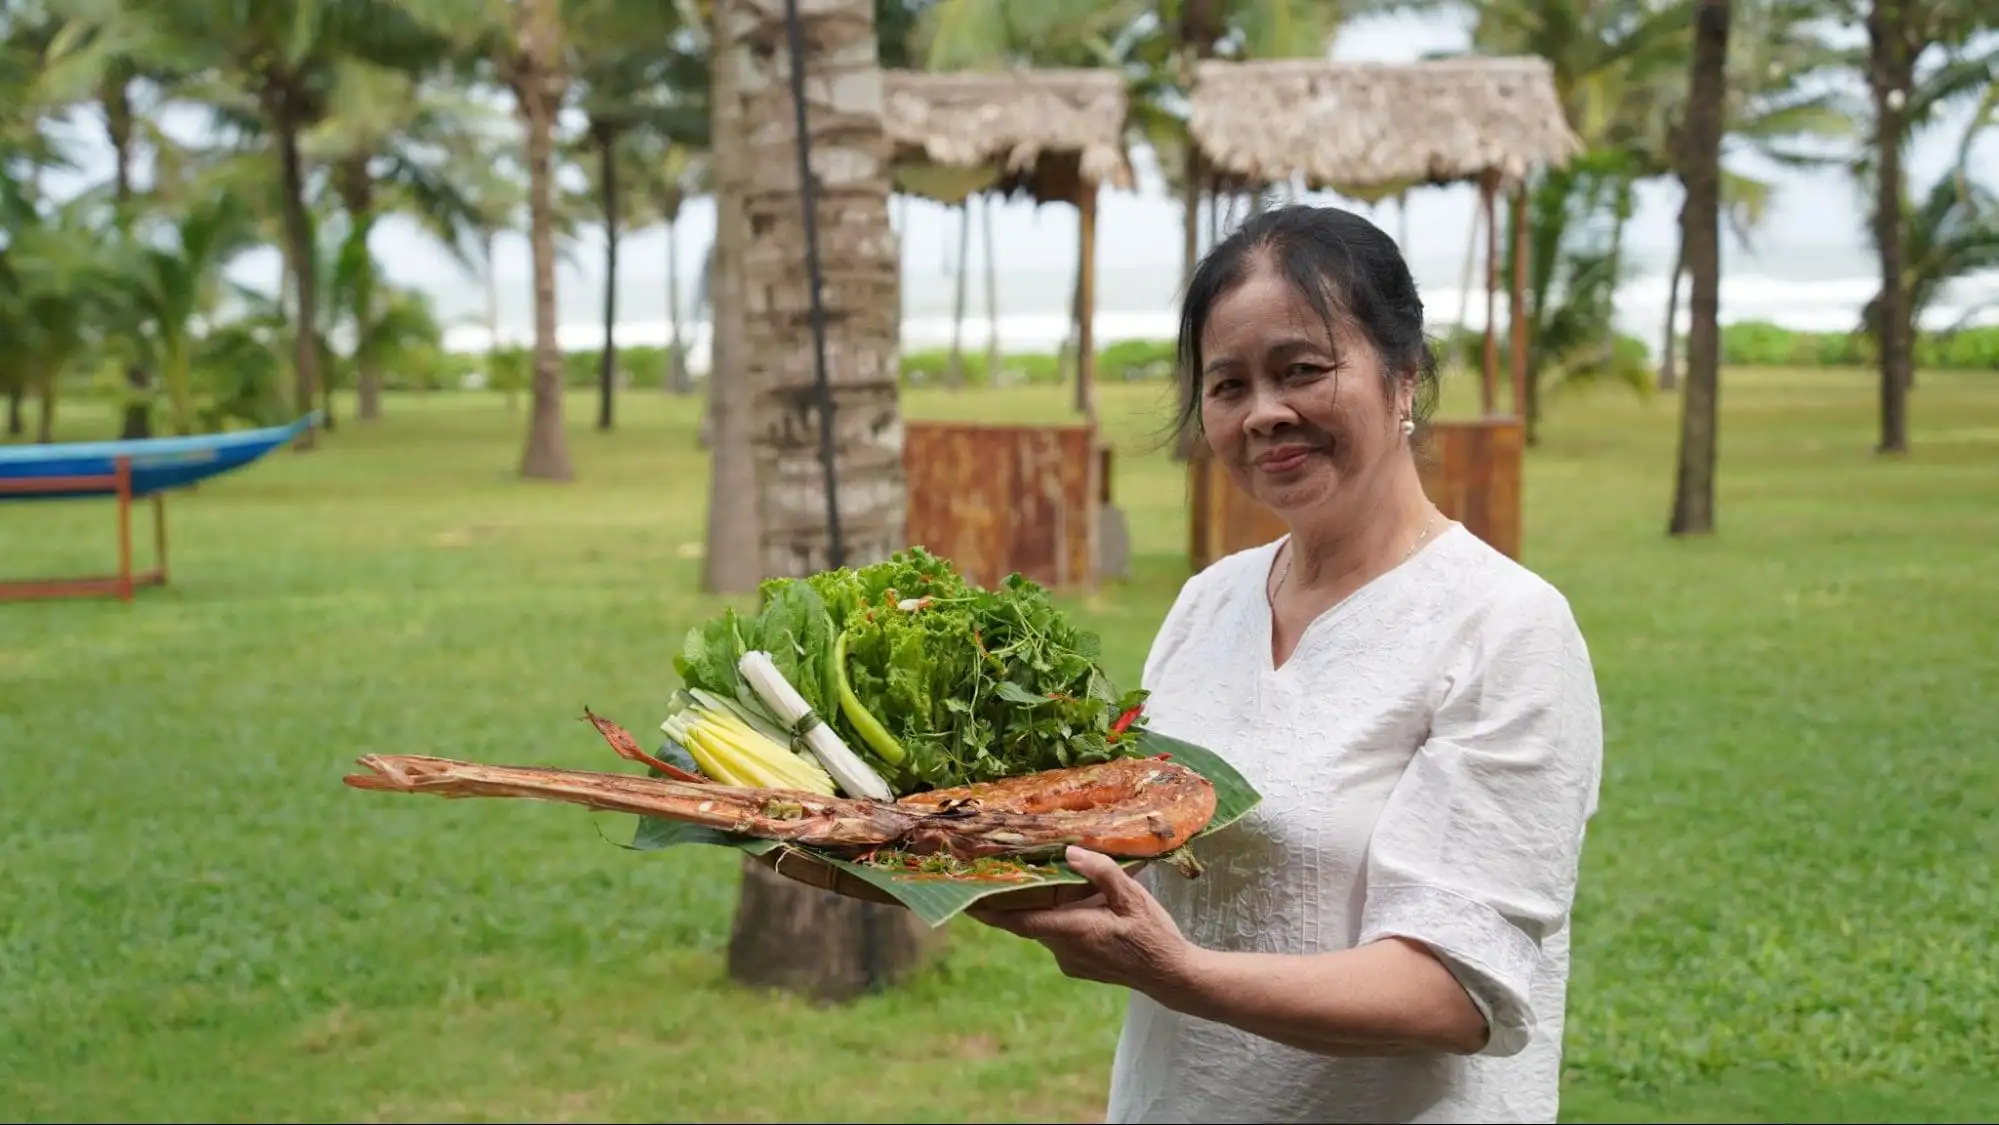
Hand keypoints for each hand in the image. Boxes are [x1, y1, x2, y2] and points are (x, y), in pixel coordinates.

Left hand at [970, 846, 1193, 995]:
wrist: (1171, 977)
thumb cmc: (1154, 935)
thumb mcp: (1134, 896)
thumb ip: (1101, 872)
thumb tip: (1071, 852)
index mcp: (1074, 931)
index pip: (1018, 920)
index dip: (988, 910)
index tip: (962, 899)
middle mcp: (1064, 950)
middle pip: (1028, 919)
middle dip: (1013, 898)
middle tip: (996, 872)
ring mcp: (1070, 961)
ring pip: (1045, 925)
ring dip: (1043, 906)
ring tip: (1045, 878)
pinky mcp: (1077, 965)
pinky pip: (1058, 935)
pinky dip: (1058, 917)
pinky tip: (1078, 903)